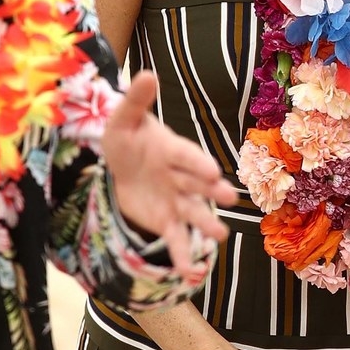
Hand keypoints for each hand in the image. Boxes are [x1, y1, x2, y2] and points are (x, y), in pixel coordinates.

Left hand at [102, 72, 235, 280]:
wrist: (121, 165)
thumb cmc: (127, 139)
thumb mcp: (122, 120)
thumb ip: (135, 101)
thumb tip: (146, 74)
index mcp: (172, 150)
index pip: (186, 156)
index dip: (197, 163)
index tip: (211, 170)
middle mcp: (181, 177)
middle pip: (197, 184)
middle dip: (211, 190)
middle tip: (227, 197)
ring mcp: (177, 201)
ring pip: (194, 213)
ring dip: (206, 224)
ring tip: (220, 237)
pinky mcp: (167, 221)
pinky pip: (177, 240)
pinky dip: (183, 257)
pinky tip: (189, 275)